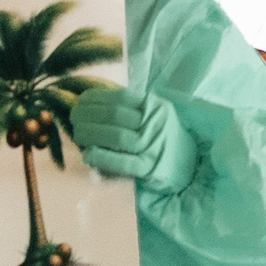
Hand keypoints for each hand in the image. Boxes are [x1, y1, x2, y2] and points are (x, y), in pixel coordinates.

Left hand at [72, 87, 196, 192]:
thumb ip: (130, 107)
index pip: (120, 97)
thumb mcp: (154, 114)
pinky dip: (101, 158)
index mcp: (155, 107)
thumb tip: (92, 102)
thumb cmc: (163, 136)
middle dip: (87, 114)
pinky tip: (88, 155)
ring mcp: (152, 146)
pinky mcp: (149, 168)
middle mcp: (154, 124)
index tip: (81, 100)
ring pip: (115, 137)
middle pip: (113, 115)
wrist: (192, 162)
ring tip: (77, 134)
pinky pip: (122, 163)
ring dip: (90, 134)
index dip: (96, 97)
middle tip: (73, 117)